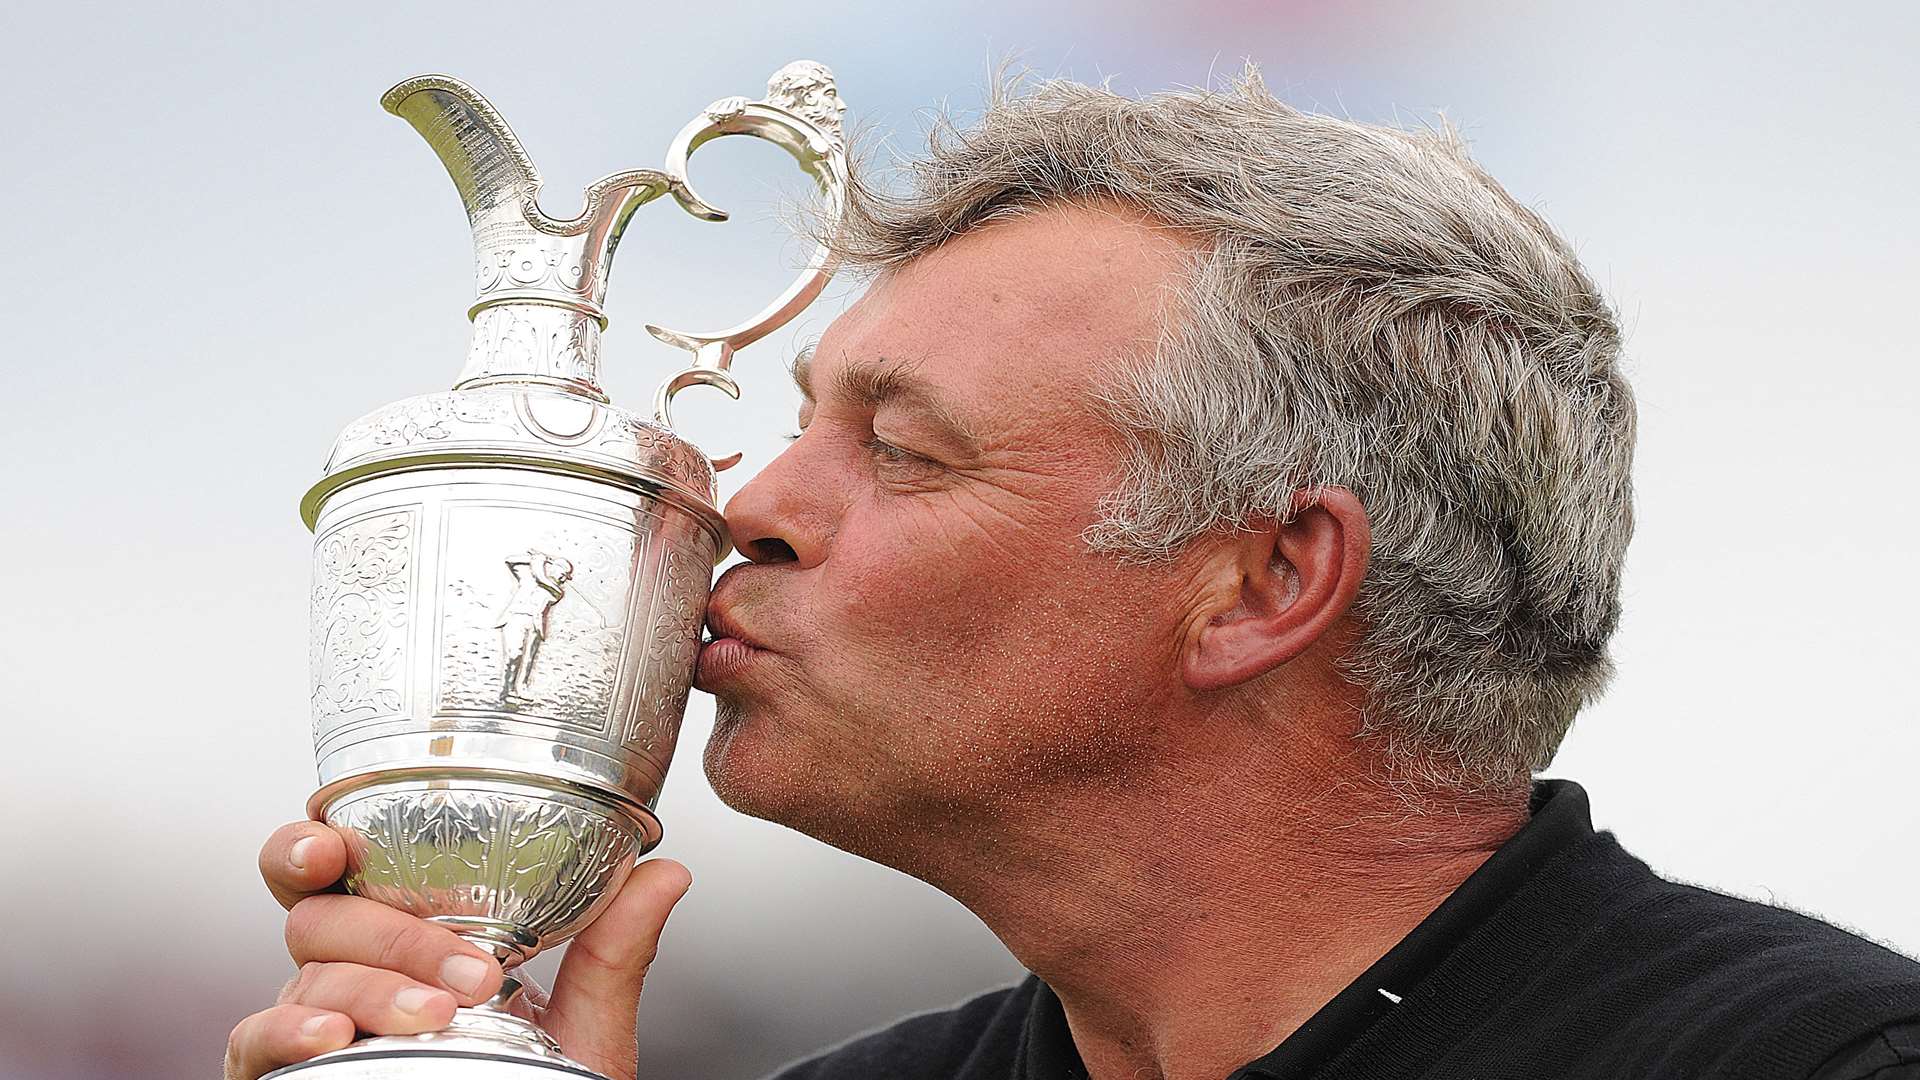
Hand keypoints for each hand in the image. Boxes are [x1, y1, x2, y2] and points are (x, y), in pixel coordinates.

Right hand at [225, 820, 691, 1079]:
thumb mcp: (584, 1032)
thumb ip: (613, 954)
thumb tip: (666, 872)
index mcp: (405, 939)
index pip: (344, 870)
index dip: (316, 842)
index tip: (335, 840)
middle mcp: (347, 973)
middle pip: (321, 915)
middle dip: (389, 930)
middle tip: (469, 973)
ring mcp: (311, 1027)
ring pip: (308, 978)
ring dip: (374, 991)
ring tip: (440, 1014)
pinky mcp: (279, 1077)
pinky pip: (252, 1044)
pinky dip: (287, 1034)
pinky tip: (333, 1039)